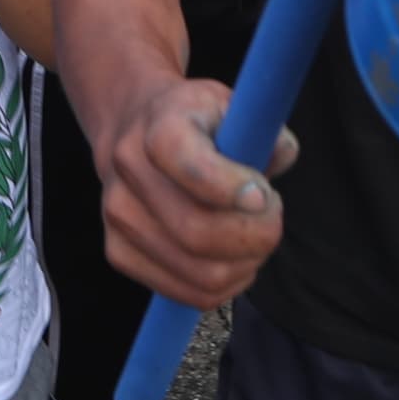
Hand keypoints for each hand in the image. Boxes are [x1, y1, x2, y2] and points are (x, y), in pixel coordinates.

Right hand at [94, 74, 295, 307]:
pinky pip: (189, 294)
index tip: (264, 194)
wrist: (132, 127)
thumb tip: (281, 154)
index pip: (189, 164)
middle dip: (255, 236)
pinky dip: (227, 285)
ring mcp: (118, 216)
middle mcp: (129, 169)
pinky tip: (233, 258)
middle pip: (198, 233)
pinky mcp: (117, 252)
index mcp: (159, 125)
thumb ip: (262, 127)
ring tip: (254, 236)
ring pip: (201, 273)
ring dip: (246, 264)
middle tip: (273, 216)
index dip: (232, 188)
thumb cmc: (196, 121)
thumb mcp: (231, 105)